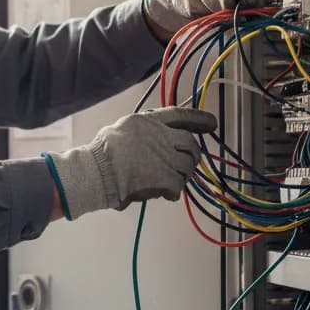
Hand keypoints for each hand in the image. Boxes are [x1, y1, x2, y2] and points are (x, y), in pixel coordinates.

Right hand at [45, 107, 217, 218]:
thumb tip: (148, 135)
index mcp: (149, 122)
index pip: (180, 115)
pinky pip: (178, 185)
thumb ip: (140, 130)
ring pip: (187, 166)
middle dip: (192, 154)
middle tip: (187, 163)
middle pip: (190, 144)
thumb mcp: (121, 128)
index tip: (211, 123)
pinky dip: (174, 191)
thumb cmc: (101, 152)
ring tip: (172, 180)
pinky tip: (166, 194)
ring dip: (183, 174)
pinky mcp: (166, 178)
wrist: (97, 172)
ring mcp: (166, 157)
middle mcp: (162, 136)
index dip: (198, 118)